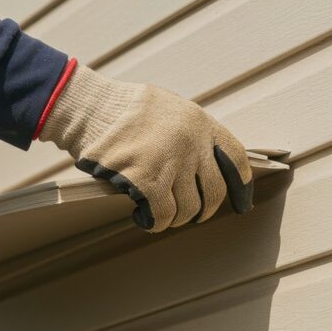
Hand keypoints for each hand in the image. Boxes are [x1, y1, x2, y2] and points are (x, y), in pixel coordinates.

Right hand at [40, 66, 252, 231]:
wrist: (90, 107)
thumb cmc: (120, 109)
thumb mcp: (166, 109)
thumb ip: (187, 133)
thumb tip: (198, 165)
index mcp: (200, 122)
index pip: (235, 159)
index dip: (241, 186)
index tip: (241, 204)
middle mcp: (191, 143)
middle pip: (213, 191)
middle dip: (203, 210)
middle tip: (191, 217)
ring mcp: (170, 162)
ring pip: (186, 208)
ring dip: (174, 219)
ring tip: (158, 217)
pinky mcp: (146, 180)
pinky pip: (161, 214)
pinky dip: (154, 222)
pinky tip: (142, 218)